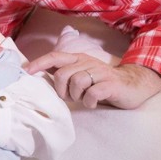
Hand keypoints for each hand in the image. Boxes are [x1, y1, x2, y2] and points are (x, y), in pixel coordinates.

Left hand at [25, 52, 160, 108]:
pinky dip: (89, 102)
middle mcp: (88, 62)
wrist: (133, 85)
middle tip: (70, 97)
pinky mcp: (111, 84)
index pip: (55, 56)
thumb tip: (39, 75)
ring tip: (84, 99)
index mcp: (78, 59)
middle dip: (61, 90)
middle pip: (62, 74)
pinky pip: (92, 93)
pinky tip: (93, 103)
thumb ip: (64, 72)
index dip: (39, 63)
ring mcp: (100, 72)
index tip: (26, 71)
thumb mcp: (81, 74)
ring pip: (76, 82)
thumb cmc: (102, 83)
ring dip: (76, 96)